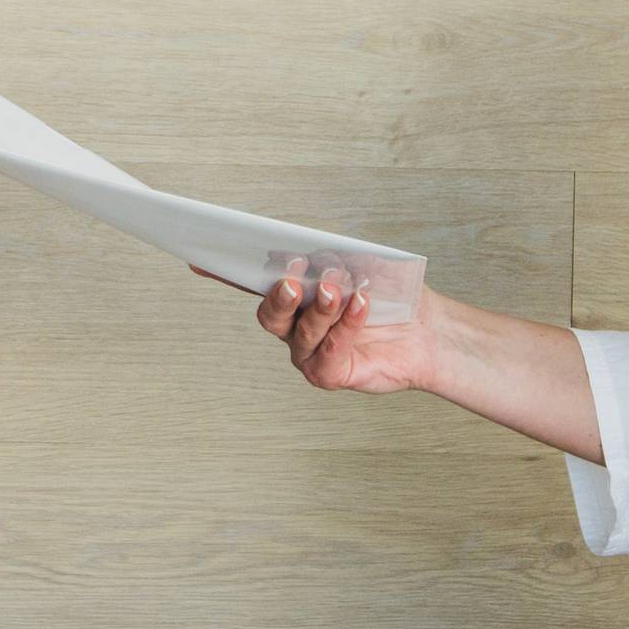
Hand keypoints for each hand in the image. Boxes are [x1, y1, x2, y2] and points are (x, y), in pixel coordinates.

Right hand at [219, 261, 448, 397]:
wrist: (428, 330)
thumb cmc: (390, 296)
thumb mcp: (362, 266)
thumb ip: (332, 261)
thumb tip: (310, 254)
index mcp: (293, 297)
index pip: (252, 283)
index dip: (222, 272)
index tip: (200, 257)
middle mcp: (293, 328)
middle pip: (270, 315)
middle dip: (280, 296)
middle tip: (294, 278)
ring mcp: (309, 353)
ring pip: (302, 331)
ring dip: (321, 307)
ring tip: (339, 287)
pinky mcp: (330, 373)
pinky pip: (330, 350)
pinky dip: (346, 324)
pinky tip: (361, 304)